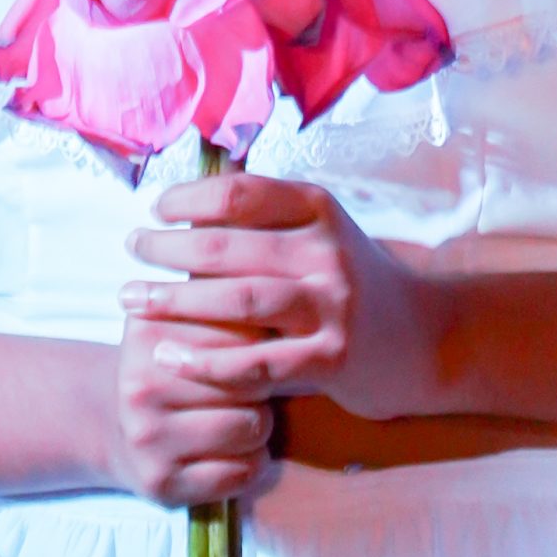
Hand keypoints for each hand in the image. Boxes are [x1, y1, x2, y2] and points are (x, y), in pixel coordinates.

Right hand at [107, 311, 273, 507]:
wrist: (117, 422)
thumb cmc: (171, 362)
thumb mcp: (184, 318)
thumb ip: (225, 297)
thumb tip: (280, 296)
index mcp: (148, 330)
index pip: (240, 327)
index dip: (262, 338)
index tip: (259, 342)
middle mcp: (141, 384)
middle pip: (249, 378)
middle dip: (265, 381)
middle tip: (258, 383)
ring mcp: (148, 437)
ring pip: (249, 426)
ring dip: (263, 423)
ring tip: (251, 414)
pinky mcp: (162, 482)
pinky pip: (239, 472)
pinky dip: (254, 462)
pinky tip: (242, 450)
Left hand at [123, 172, 431, 421]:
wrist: (425, 338)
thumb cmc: (354, 280)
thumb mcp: (323, 231)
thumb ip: (271, 215)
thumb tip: (194, 193)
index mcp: (319, 208)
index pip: (240, 193)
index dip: (188, 198)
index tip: (155, 209)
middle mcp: (326, 250)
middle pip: (228, 245)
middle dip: (167, 248)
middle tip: (130, 250)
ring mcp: (331, 305)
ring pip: (237, 301)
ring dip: (175, 301)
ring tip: (132, 302)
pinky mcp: (332, 359)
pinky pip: (256, 363)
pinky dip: (207, 362)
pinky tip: (171, 357)